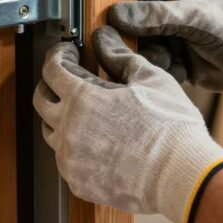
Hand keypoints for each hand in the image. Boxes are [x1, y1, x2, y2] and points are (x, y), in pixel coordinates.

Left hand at [33, 26, 222, 222]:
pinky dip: (75, 149)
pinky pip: (66, 161)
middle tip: (66, 81)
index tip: (66, 54)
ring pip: (51, 133)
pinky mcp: (78, 183)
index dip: (57, 56)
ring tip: (85, 114)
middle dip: (50, 86)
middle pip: (41, 101)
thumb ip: (121, 56)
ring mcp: (70, 159)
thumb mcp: (150, 79)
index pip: (51, 70)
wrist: (181, 176)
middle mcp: (68, 129)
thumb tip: (106, 39)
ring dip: (61, 119)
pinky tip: (96, 144)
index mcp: (82, 98)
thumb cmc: (171, 127)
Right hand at [108, 0, 222, 97]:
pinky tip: (179, 69)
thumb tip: (116, 13)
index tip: (104, 17)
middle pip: (134, 20)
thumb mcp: (194, 16)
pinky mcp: (176, 58)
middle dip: (133, 36)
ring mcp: (173, 34)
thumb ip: (155, 15)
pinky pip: (155, 64)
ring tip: (168, 59)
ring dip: (150, 55)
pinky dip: (163, 69)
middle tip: (128, 46)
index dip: (120, 2)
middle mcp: (171, 9)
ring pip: (142, 45)